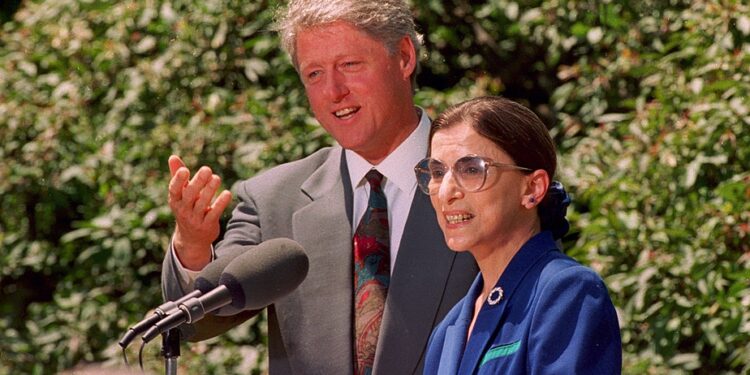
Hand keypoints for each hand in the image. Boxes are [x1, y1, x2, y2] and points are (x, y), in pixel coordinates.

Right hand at [167, 155, 232, 269]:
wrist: (192, 238)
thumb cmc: (187, 208)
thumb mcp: (180, 194)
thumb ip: (178, 176)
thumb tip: (172, 156)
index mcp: (175, 200)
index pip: (174, 189)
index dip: (178, 180)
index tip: (185, 170)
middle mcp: (183, 210)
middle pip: (190, 195)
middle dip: (198, 182)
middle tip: (207, 169)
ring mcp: (194, 219)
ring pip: (202, 204)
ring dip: (210, 190)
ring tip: (217, 178)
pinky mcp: (207, 225)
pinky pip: (214, 214)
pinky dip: (220, 204)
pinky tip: (228, 193)